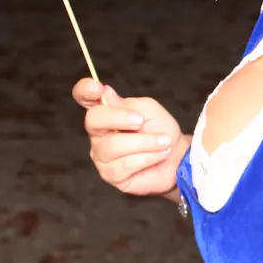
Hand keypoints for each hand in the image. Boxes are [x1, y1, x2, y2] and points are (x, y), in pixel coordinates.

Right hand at [75, 78, 188, 196]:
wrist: (177, 157)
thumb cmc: (160, 130)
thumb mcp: (149, 110)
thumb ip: (127, 103)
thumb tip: (105, 93)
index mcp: (106, 112)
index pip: (84, 97)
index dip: (84, 90)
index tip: (96, 88)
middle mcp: (98, 133)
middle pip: (93, 120)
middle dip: (120, 118)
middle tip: (141, 121)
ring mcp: (102, 155)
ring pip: (113, 145)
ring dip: (144, 142)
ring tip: (163, 142)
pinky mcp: (111, 174)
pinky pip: (125, 164)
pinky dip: (148, 157)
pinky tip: (159, 155)